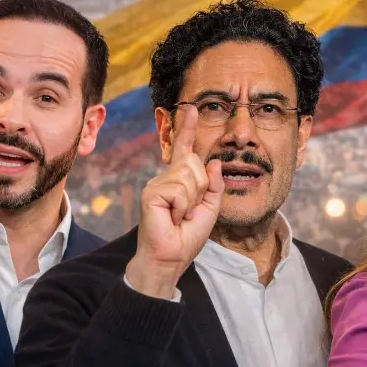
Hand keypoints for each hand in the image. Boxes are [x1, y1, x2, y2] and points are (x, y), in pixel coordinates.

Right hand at [126, 107, 223, 298]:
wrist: (171, 258)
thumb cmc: (187, 237)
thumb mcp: (210, 209)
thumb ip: (214, 186)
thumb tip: (215, 162)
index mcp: (180, 180)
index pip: (184, 150)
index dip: (187, 129)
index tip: (191, 109)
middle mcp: (166, 178)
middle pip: (194, 163)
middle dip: (201, 188)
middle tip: (189, 211)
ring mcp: (156, 184)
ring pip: (189, 175)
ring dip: (192, 200)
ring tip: (180, 216)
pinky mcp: (151, 192)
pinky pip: (179, 189)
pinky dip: (182, 207)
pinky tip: (173, 218)